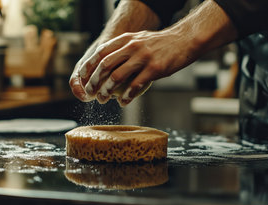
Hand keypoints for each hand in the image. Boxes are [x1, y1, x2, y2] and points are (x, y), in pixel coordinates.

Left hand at [68, 0, 236, 105]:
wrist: (184, 41)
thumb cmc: (161, 44)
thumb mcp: (139, 39)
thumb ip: (124, 49)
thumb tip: (107, 63)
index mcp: (126, 39)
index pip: (100, 52)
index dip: (89, 67)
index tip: (82, 78)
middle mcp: (132, 47)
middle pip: (105, 66)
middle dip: (94, 82)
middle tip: (91, 94)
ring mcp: (143, 57)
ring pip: (117, 77)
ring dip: (107, 91)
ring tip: (104, 100)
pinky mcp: (154, 69)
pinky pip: (135, 86)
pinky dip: (127, 96)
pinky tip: (124, 103)